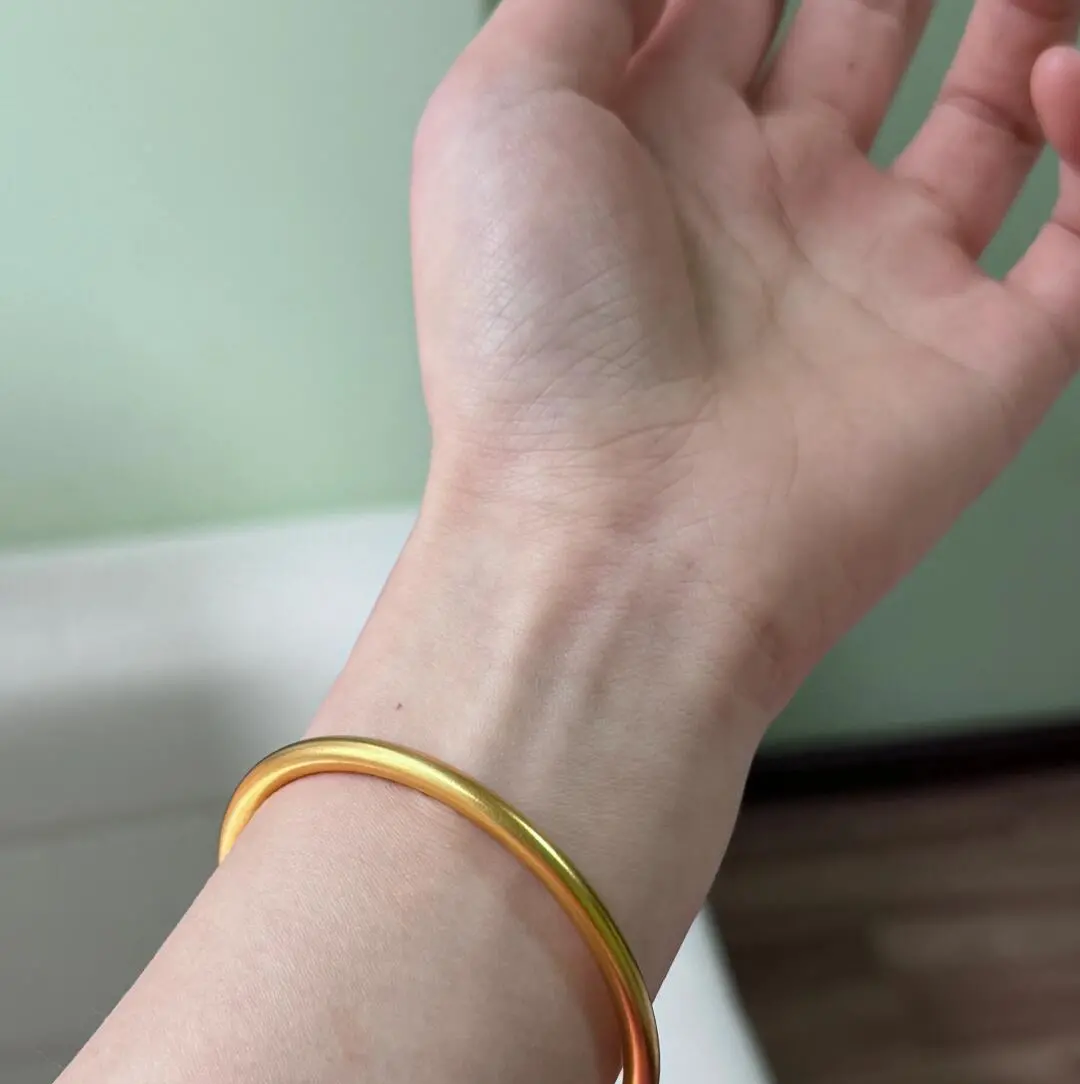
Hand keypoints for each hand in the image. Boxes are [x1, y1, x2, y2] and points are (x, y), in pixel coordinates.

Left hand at [412, 0, 1079, 710]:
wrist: (617, 539)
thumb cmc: (535, 348)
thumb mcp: (499, 113)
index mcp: (666, 149)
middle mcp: (775, 210)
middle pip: (873, 30)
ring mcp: (881, 283)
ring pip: (991, 121)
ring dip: (1025, 23)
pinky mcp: (979, 360)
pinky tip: (1067, 77)